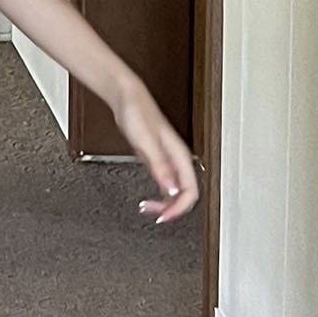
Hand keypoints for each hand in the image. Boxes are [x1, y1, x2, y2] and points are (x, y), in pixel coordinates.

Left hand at [112, 82, 198, 226]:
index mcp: (179, 156)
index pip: (190, 191)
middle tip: (155, 217)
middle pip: (185, 194)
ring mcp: (168, 161)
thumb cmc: (137, 113)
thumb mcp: (146, 142)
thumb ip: (159, 165)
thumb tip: (170, 187)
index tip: (163, 217)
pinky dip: (159, 195)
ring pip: (175, 191)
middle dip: (172, 209)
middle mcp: (176, 160)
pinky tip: (149, 198)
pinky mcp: (157, 160)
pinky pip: (165, 184)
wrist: (127, 99)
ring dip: (165, 204)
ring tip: (149, 209)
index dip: (179, 208)